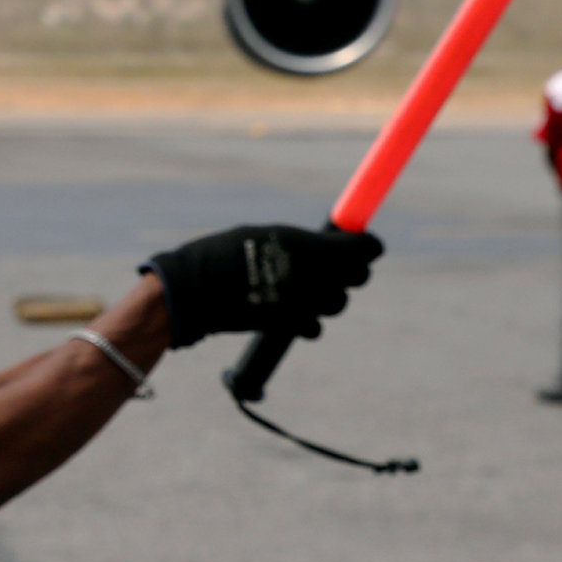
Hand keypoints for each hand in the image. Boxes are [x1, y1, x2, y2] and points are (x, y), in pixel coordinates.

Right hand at [145, 223, 382, 345]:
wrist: (195, 291)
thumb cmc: (224, 254)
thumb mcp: (267, 235)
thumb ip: (304, 242)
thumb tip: (332, 245)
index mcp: (312, 246)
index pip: (365, 249)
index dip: (366, 245)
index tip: (359, 242)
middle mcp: (316, 276)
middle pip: (358, 276)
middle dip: (352, 270)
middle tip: (335, 264)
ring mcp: (305, 303)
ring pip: (338, 303)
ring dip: (328, 296)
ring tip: (303, 287)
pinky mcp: (291, 325)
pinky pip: (315, 325)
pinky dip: (308, 319)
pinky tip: (290, 309)